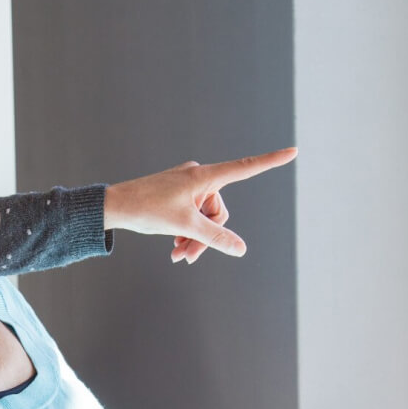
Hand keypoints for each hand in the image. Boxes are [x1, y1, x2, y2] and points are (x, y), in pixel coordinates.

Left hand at [103, 148, 296, 263]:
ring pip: (204, 217)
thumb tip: (241, 249)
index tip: (294, 150)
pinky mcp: (176, 193)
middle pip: (218, 210)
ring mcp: (187, 184)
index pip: (245, 168)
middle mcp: (198, 176)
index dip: (271, 161)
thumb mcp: (185, 227)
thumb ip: (215, 238)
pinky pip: (191, 214)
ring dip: (194, 238)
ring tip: (177, 255)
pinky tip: (174, 248)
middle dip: (206, 236)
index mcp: (204, 176)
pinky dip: (186, 231)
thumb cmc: (147, 210)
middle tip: (186, 257)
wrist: (114, 206)